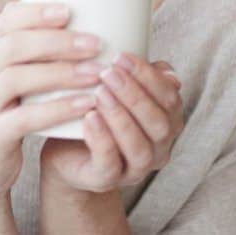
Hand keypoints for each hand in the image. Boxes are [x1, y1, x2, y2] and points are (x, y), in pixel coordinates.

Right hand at [0, 0, 103, 203]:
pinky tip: (85, 105)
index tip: (69, 10)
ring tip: (96, 73)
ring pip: (16, 78)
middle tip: (95, 43)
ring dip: (61, 73)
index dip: (35, 12)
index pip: (5, 20)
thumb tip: (81, 15)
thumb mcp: (10, 75)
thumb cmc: (7, 111)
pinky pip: (24, 118)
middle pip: (13, 46)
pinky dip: (57, 109)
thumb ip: (33, 50)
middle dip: (56, 41)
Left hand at [39, 52, 183, 192]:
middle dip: (135, 95)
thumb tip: (160, 65)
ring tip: (99, 93)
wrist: (65, 150)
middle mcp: (158, 147)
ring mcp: (135, 168)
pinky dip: (102, 140)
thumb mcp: (116, 87)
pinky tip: (89, 119)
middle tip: (109, 72)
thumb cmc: (95, 109)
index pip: (170, 98)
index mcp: (166, 120)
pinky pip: (111, 164)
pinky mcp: (106, 180)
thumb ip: (134, 72)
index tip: (122, 55)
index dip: (149, 76)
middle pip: (160, 123)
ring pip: (140, 148)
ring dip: (121, 117)